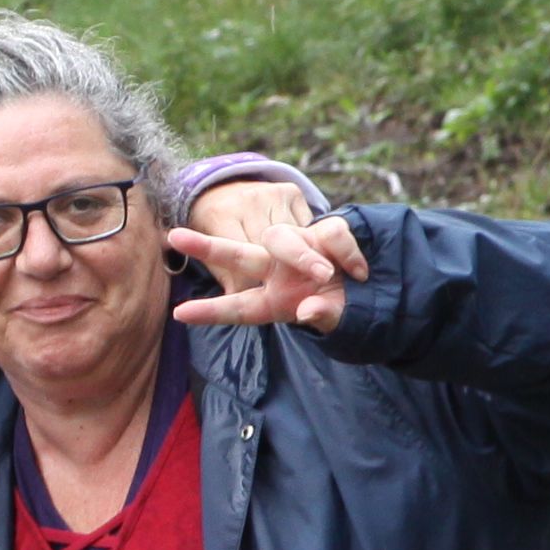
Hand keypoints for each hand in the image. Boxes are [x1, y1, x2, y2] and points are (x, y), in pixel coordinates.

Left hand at [170, 210, 367, 332]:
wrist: (374, 288)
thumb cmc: (342, 308)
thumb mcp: (334, 318)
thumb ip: (322, 315)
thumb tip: (308, 309)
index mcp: (272, 300)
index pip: (238, 307)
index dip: (211, 312)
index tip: (179, 314)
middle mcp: (277, 271)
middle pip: (238, 255)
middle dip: (207, 247)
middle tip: (175, 237)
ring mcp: (297, 247)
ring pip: (281, 237)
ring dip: (303, 256)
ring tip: (326, 274)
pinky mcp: (323, 231)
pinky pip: (329, 233)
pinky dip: (345, 253)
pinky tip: (358, 271)